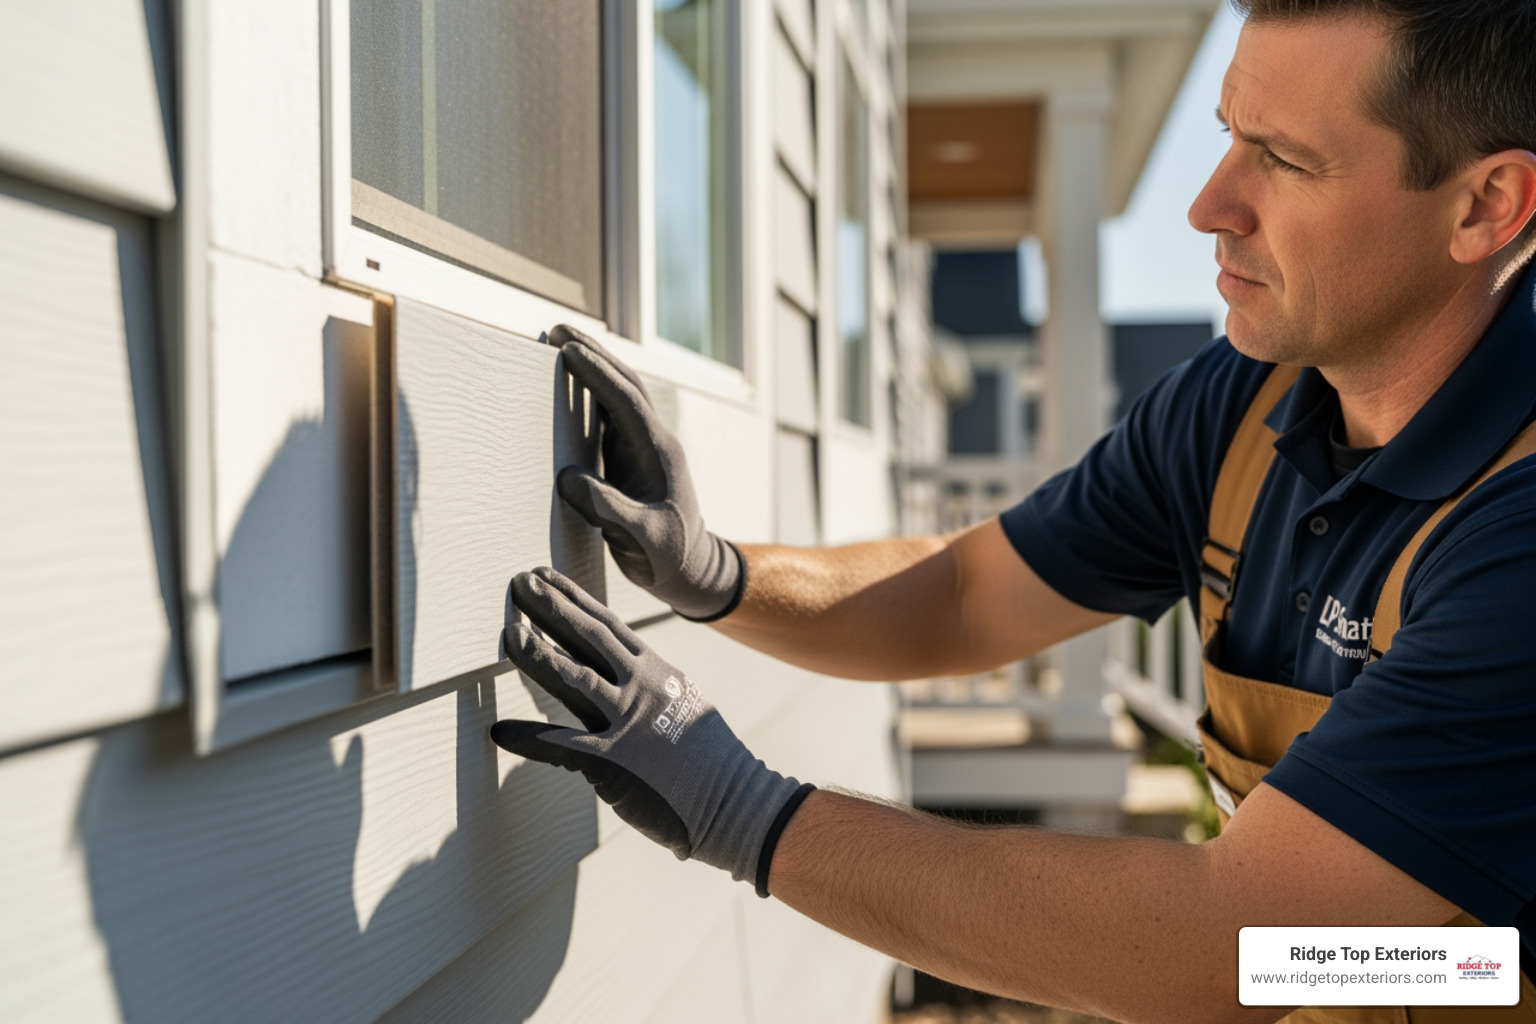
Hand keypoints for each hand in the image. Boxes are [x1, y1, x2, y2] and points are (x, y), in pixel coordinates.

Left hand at [490, 566, 813, 892]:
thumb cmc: (714, 763)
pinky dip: (526, 738)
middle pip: (587, 637)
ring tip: (508, 632)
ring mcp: (627, 723)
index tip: (550, 579)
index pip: (608, 625)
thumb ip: (653, 689)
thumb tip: (627, 682)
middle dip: (550, 608)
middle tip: (521, 582)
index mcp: (658, 672)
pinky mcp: (613, 763)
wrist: (738, 803)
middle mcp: (642, 688)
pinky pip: (559, 745)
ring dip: (536, 653)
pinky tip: (500, 730)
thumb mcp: (687, 707)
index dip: (574, 599)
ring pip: (572, 676)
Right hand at [550, 324, 744, 621]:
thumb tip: (568, 478)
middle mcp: (654, 441)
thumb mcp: (640, 538)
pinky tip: (569, 383)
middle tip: (557, 329)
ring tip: (558, 343)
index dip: (598, 374)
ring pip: (617, 395)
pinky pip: (608, 415)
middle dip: (592, 354)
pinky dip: (590, 392)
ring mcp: (643, 447)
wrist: (689, 569)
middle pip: (624, 384)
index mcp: (660, 453)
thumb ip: (608, 509)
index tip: (568, 351)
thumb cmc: (669, 557)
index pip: (627, 401)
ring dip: (591, 367)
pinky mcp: (630, 458)